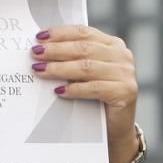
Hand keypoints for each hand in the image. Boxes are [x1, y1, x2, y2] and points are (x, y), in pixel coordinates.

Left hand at [30, 25, 139, 162]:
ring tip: (40, 70)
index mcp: (113, 44)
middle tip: (35, 53)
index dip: (61, 34)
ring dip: (60, 68)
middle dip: (56, 50)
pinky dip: (74, 89)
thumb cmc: (95, 97)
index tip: (40, 36)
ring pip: (87, 67)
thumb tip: (41, 49)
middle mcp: (122, 56)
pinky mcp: (126, 92)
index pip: (84, 33)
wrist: (115, 129)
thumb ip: (73, 59)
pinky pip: (95, 88)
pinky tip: (58, 91)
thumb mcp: (85, 73)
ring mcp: (126, 74)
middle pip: (84, 48)